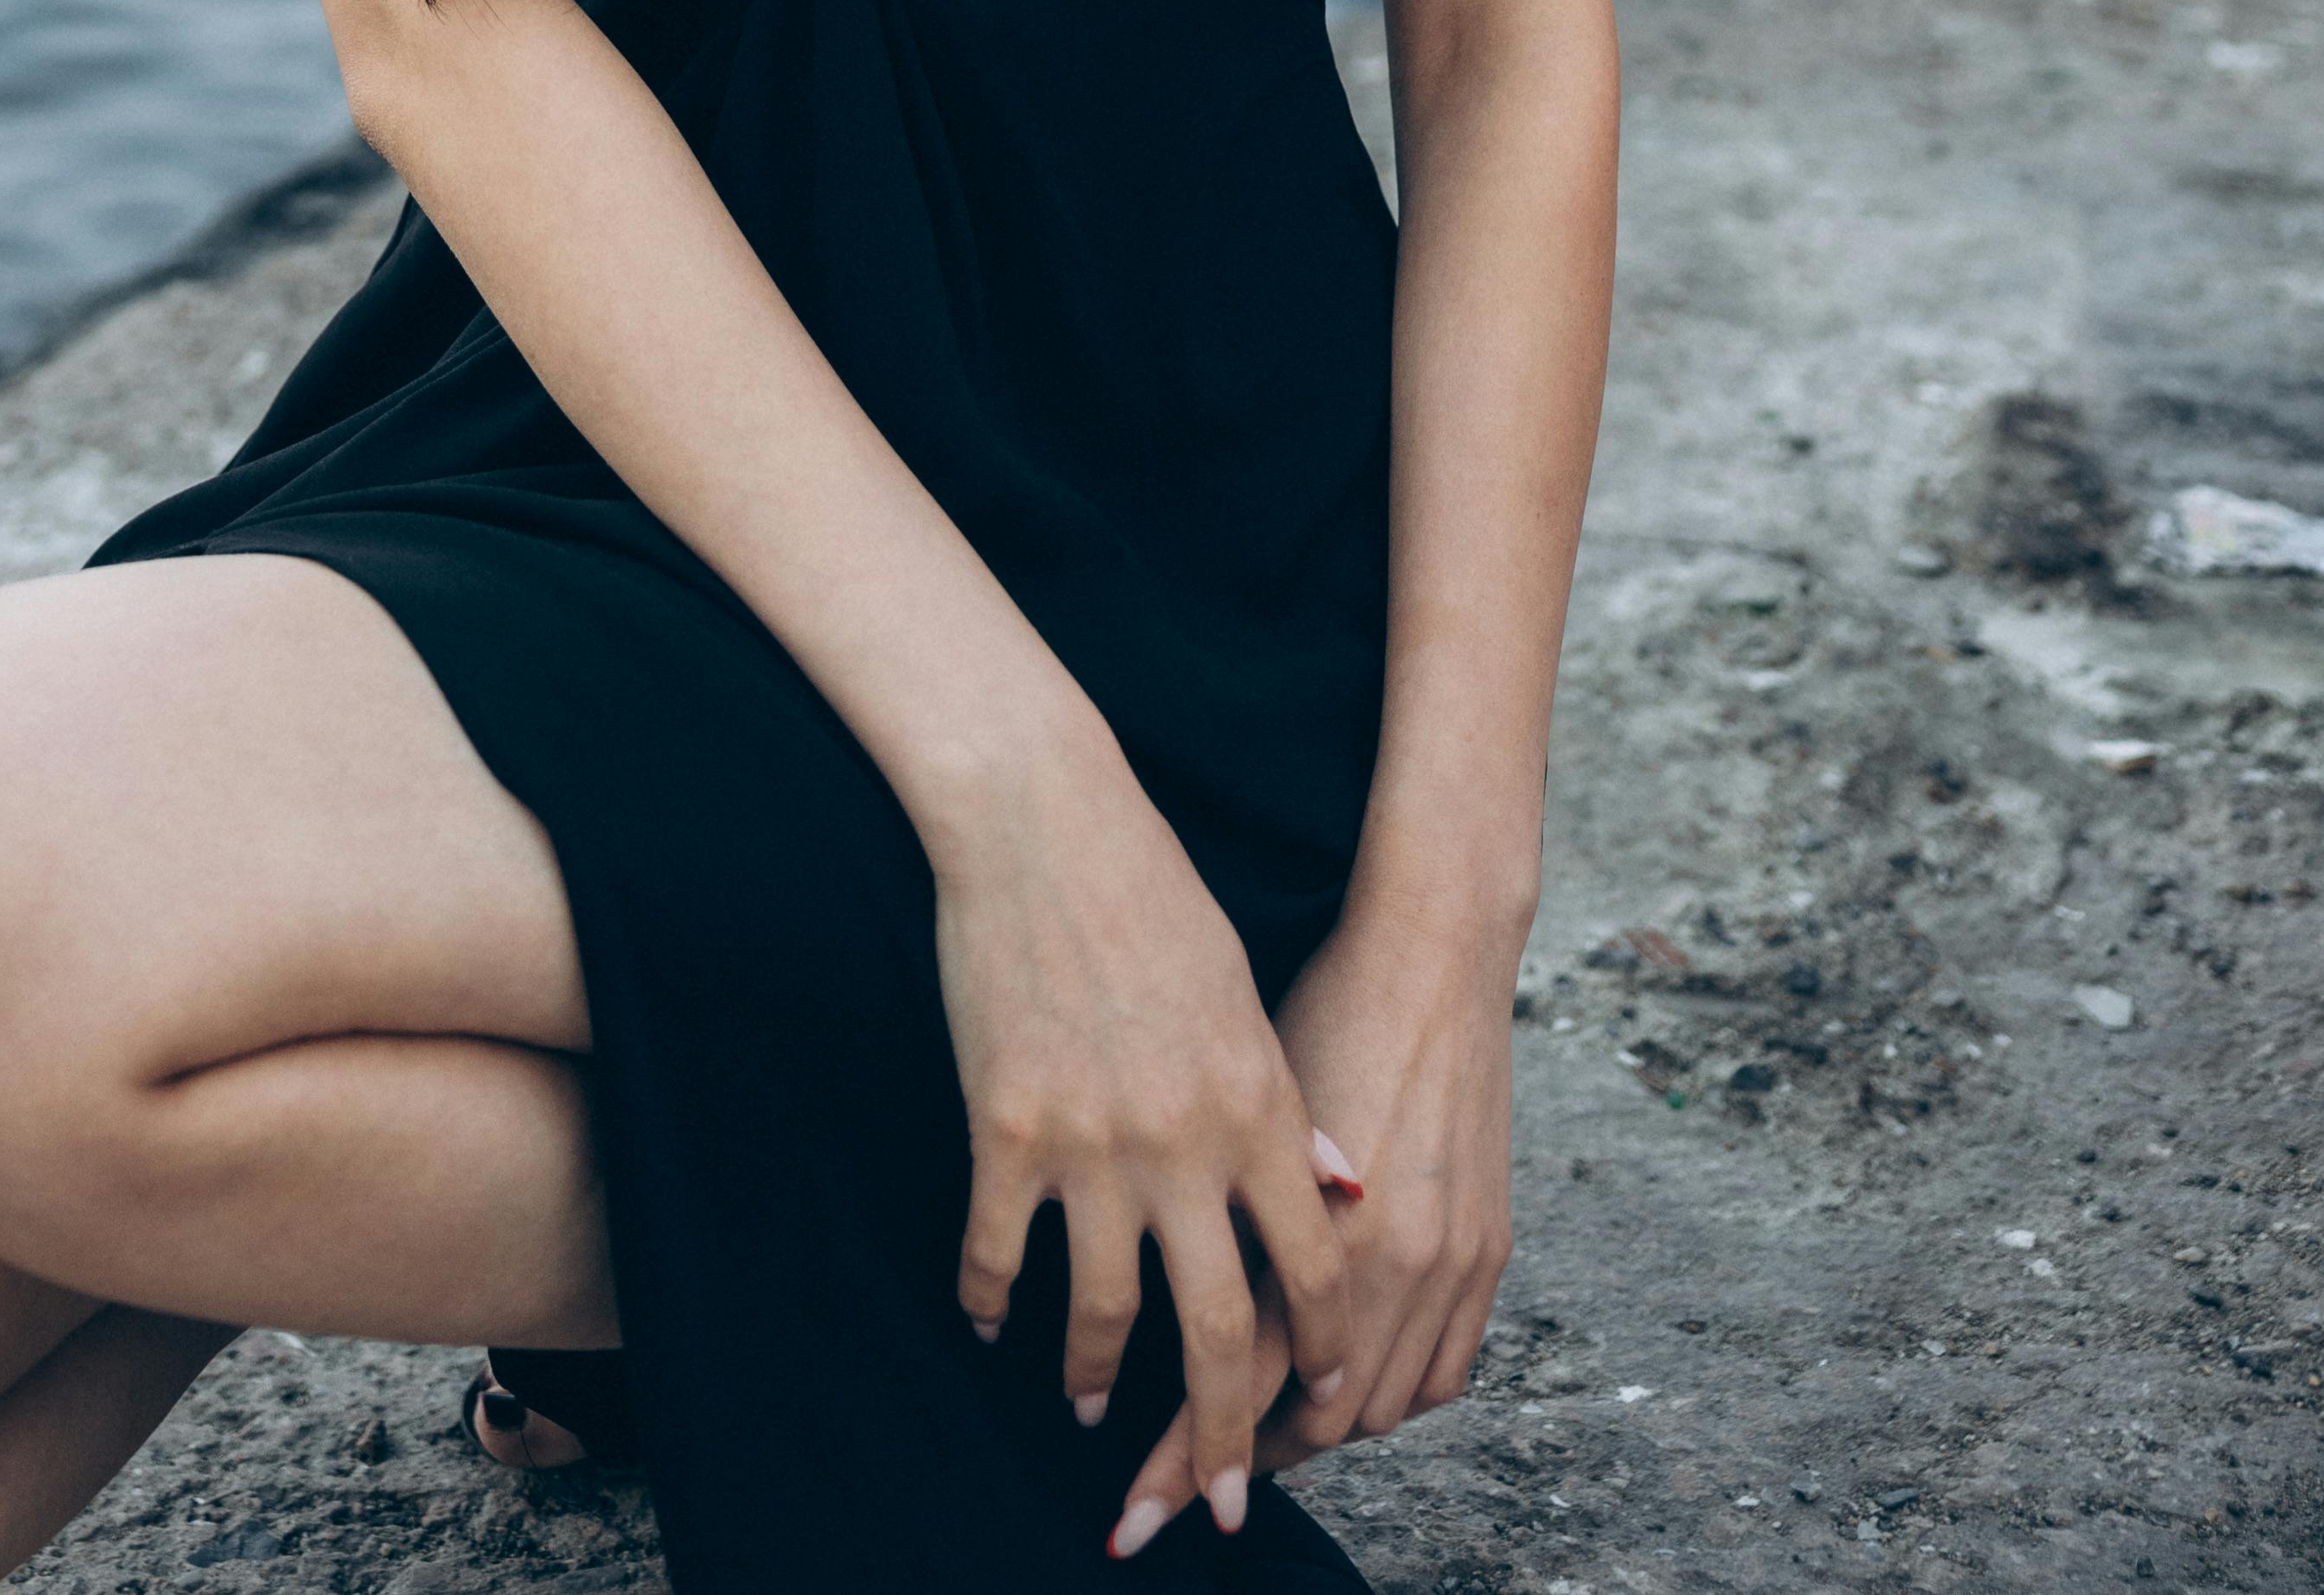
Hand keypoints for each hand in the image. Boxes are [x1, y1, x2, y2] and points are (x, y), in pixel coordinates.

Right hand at [929, 732, 1355, 1543]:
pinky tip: (989, 1324)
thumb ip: (1286, 1105)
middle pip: (1213, 1329)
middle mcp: (1184, 1143)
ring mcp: (1091, 1144)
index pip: (1310, 1266)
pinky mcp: (1006, 1130)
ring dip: (1092, 1379)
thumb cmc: (1151, 892)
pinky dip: (993, 1302)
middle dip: (1223, 1432)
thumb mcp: (1244, 995)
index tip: (1324, 1404)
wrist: (1042, 822)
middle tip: (1229, 1501)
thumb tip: (1334, 1190)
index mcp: (1257, 1105)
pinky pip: (1000, 1253)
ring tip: (1084, 1411)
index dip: (1319, 1349)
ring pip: (1100, 1313)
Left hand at [1103, 904, 1516, 1545]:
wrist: (1433, 948)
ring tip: (1260, 1436)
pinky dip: (1395, 1396)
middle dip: (1243, 1463)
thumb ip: (1221, 1212)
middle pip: (1317, 1422)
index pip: (1239, 1378)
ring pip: (1382, 1410)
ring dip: (1321, 1434)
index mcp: (1314, 1224)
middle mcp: (1392, 1260)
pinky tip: (1351, 1386)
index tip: (1133, 1500)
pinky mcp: (1489, 1250)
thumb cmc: (1320, 1006)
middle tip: (1193, 1488)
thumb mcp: (1248, 1111)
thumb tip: (1161, 1295)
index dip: (1182, 1447)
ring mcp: (1450, 1261)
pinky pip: (1446, 1373)